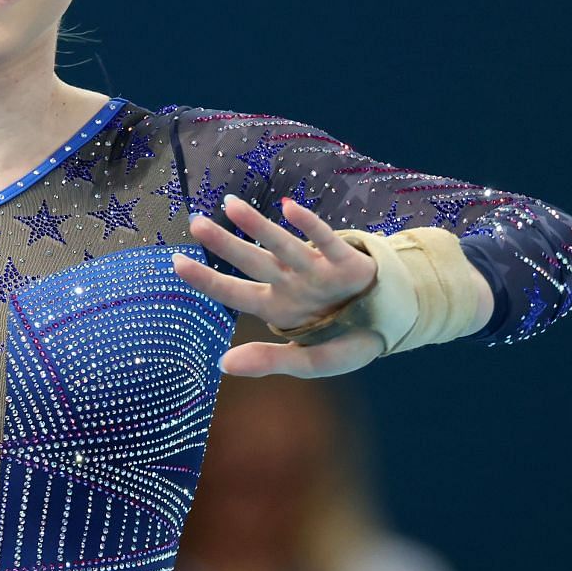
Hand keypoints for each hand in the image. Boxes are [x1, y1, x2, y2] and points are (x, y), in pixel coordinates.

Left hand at [172, 193, 382, 378]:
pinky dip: (310, 226)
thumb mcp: (311, 363)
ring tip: (231, 205)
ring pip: (282, 245)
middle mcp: (291, 284)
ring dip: (258, 226)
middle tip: (195, 223)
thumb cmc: (347, 342)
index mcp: (277, 308)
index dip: (206, 279)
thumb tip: (223, 365)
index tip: (176, 263)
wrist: (395, 326)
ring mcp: (316, 271)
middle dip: (224, 243)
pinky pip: (326, 242)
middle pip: (251, 261)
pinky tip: (288, 208)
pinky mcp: (347, 263)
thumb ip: (269, 361)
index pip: (234, 293)